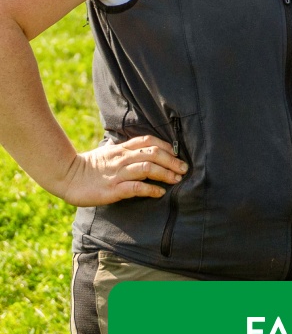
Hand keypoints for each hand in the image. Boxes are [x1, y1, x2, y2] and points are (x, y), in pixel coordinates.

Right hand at [55, 135, 187, 206]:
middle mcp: (122, 158)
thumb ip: (122, 150)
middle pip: (153, 153)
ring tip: (177, 179)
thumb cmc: (87, 166)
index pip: (148, 141)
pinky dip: (150, 189)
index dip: (166, 146)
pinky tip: (160, 192)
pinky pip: (136, 187)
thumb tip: (136, 147)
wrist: (65, 176)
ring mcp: (117, 173)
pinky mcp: (113, 189)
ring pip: (147, 168)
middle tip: (184, 168)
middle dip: (172, 161)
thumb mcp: (106, 152)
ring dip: (166, 173)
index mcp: (121, 149)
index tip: (177, 154)